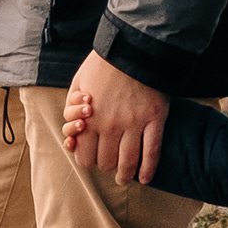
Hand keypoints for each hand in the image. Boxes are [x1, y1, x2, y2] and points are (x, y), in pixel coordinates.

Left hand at [66, 51, 168, 185]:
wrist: (132, 48)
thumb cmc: (102, 65)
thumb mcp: (77, 84)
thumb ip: (72, 109)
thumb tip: (74, 132)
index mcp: (89, 119)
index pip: (85, 156)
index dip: (88, 160)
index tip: (93, 159)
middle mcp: (110, 126)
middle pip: (106, 162)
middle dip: (106, 166)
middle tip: (109, 165)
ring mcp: (134, 125)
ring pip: (128, 163)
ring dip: (125, 175)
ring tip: (125, 179)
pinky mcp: (155, 120)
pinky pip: (151, 152)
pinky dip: (148, 170)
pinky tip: (145, 179)